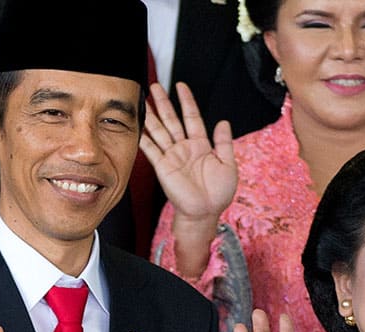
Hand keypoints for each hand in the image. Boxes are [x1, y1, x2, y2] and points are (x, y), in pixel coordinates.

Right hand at [139, 81, 236, 228]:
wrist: (206, 212)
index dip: (187, 101)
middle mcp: (184, 148)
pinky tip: (137, 125)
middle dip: (163, 103)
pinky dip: (143, 137)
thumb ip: (224, 142)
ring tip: (143, 99)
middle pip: (172, 120)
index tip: (181, 86)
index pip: (192, 117)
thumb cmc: (219, 193)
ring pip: (159, 130)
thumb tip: (223, 122)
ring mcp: (172, 156)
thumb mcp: (228, 164)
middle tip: (155, 86)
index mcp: (201, 145)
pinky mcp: (162, 166)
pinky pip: (151, 149)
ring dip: (151, 115)